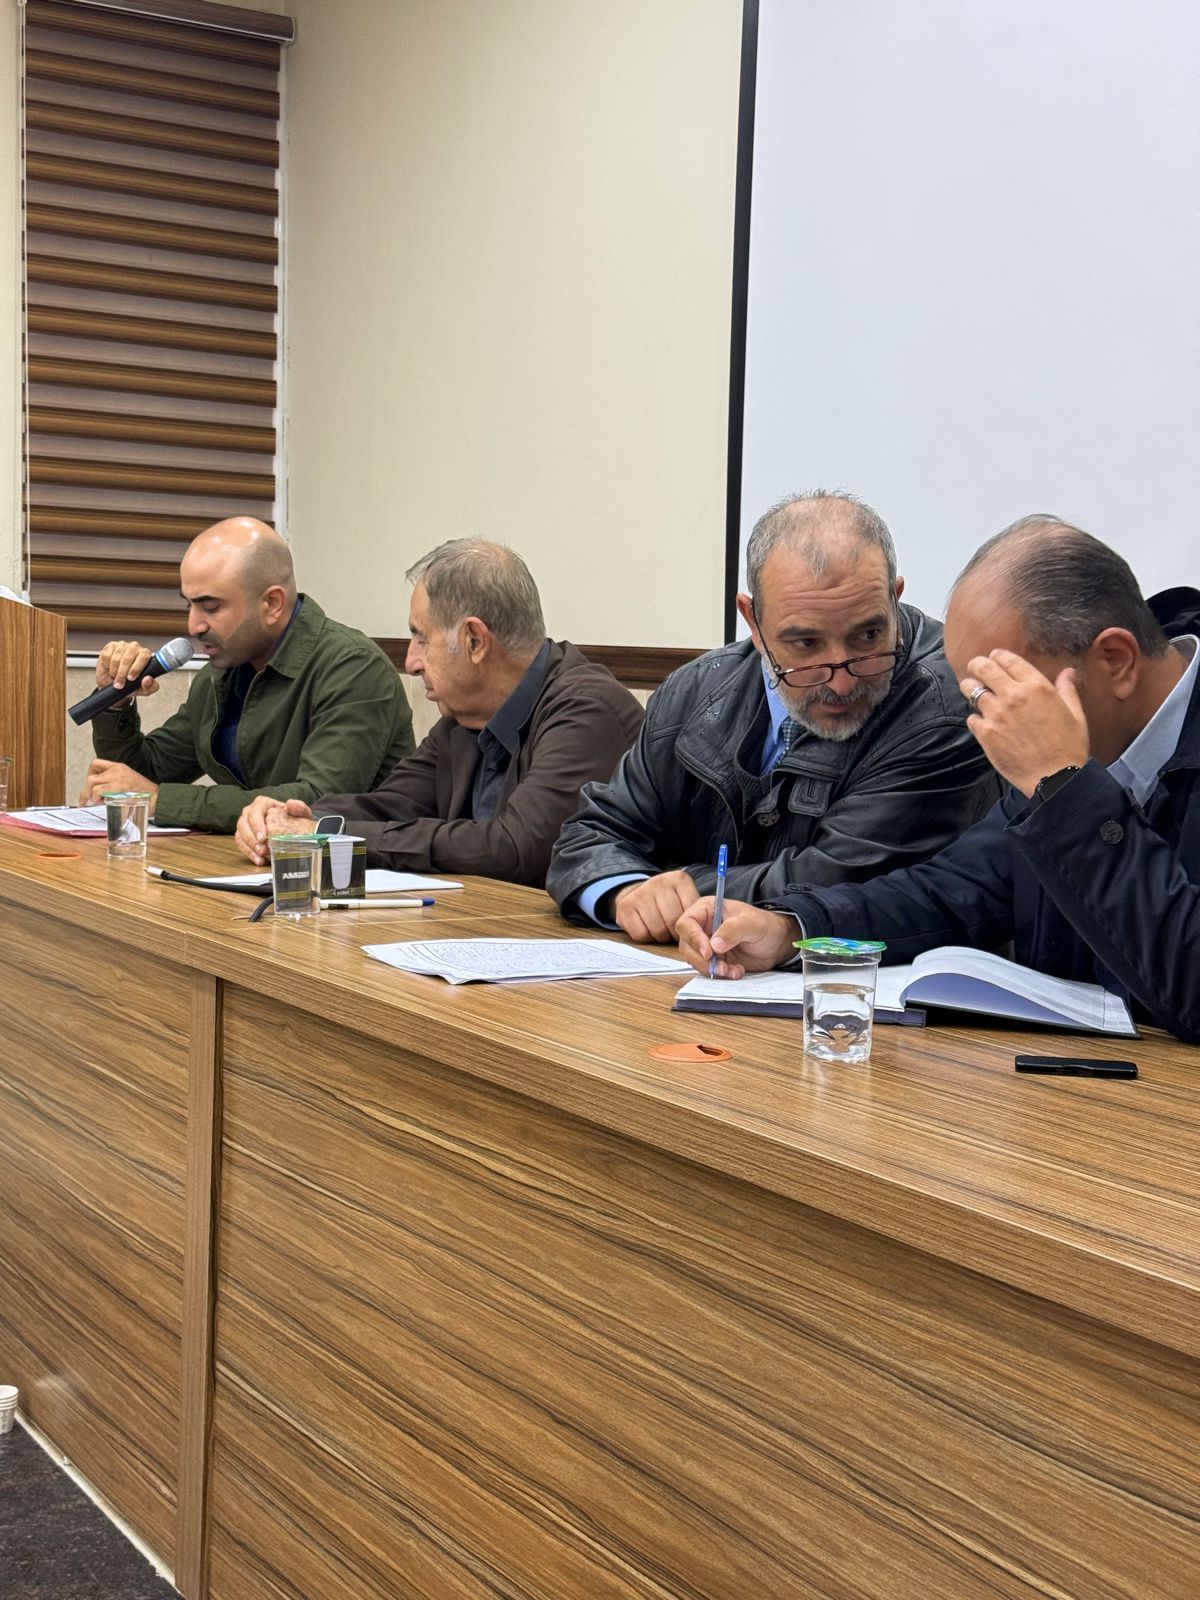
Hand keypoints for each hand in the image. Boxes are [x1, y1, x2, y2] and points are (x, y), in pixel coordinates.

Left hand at [79, 760, 157, 808]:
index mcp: (119, 767)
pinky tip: (102, 802)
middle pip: (91, 776)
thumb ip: (115, 782)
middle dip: (86, 789)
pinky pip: (98, 790)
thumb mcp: (129, 781)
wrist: (157, 798)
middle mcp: (117, 770)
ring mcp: (117, 778)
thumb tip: (99, 791)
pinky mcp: (117, 787)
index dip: (89, 774)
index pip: (96, 764)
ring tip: (98, 801)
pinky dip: (96, 797)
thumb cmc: (144, 794)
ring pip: (91, 782)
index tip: (90, 785)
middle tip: (86, 799)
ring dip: (90, 794)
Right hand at [95, 639, 159, 701]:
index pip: (144, 656)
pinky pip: (107, 656)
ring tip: (115, 678)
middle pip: (128, 658)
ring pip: (116, 658)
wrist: (114, 682)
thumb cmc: (131, 683)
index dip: (136, 668)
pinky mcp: (111, 646)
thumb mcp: (143, 689)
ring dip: (114, 671)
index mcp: (146, 655)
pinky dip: (107, 666)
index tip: (131, 678)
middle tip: (120, 684)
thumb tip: (148, 679)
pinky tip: (110, 670)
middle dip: (122, 674)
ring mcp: (122, 645)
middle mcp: (135, 648)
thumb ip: (149, 686)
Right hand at [235, 796, 314, 864]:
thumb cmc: (294, 819)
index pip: (255, 812)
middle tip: (262, 850)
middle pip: (244, 824)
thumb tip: (289, 804)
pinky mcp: (243, 836)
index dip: (257, 825)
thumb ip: (299, 807)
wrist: (293, 827)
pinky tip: (259, 861)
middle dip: (252, 839)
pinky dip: (249, 854)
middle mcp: (250, 812)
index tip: (263, 838)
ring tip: (261, 857)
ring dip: (249, 848)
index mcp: (262, 803)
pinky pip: (241, 845)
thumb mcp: (301, 812)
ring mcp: (245, 824)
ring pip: (240, 835)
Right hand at [612, 869, 699, 943]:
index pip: (690, 912)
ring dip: (660, 936)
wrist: (636, 891)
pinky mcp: (625, 906)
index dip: (690, 926)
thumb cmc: (666, 901)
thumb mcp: (685, 898)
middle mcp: (659, 882)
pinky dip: (645, 937)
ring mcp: (640, 893)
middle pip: (673, 922)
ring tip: (661, 928)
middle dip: (674, 933)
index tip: (687, 927)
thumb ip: (695, 910)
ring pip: (658, 930)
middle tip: (672, 930)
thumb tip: (709, 934)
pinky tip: (647, 927)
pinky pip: (641, 934)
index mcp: (679, 879)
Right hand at [676, 897, 795, 977]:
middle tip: (721, 966)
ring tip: (732, 970)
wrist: (776, 943)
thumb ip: (734, 929)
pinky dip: (721, 974)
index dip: (693, 938)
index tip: (708, 952)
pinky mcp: (713, 960)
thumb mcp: (752, 923)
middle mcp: (702, 927)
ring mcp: (706, 944)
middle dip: (702, 960)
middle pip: (687, 945)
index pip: (687, 923)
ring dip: (712, 969)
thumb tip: (714, 944)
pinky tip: (736, 971)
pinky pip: (707, 970)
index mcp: (707, 910)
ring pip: (695, 960)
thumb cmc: (765, 925)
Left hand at [960, 649, 1088, 797]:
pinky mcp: (986, 733)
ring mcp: (996, 714)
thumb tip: (1068, 672)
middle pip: (983, 668)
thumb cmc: (1069, 747)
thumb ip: (1067, 689)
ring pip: (971, 690)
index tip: (994, 657)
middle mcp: (1013, 696)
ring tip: (973, 690)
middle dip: (977, 665)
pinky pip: (971, 718)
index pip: (1008, 659)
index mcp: (1037, 687)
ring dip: (971, 688)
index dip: (998, 656)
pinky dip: (975, 718)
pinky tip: (983, 722)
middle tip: (976, 668)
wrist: (1055, 778)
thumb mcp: (1075, 714)